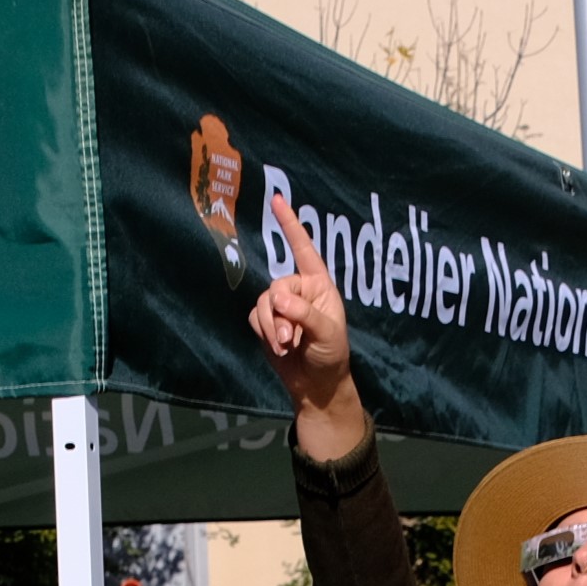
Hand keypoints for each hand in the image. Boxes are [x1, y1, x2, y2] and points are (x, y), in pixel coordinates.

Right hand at [246, 194, 366, 458]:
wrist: (316, 385)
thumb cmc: (331, 355)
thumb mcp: (327, 333)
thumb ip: (304, 314)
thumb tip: (277, 298)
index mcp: (320, 285)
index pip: (303, 250)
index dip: (290, 225)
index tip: (277, 200)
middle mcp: (299, 290)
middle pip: (276, 286)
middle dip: (281, 315)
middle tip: (292, 339)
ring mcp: (281, 306)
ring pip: (262, 304)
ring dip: (273, 328)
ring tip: (289, 346)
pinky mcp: (267, 321)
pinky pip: (255, 318)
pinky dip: (265, 333)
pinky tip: (279, 348)